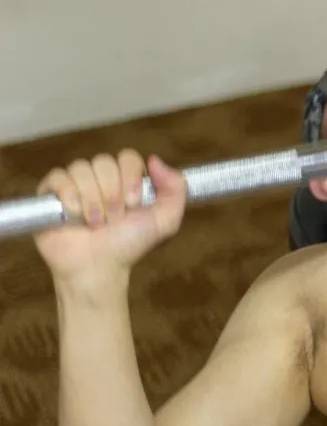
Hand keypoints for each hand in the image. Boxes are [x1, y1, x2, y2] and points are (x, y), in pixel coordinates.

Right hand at [33, 150, 187, 285]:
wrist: (98, 267)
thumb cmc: (129, 245)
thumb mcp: (165, 221)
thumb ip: (176, 190)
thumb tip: (156, 160)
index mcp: (126, 180)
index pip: (128, 157)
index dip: (130, 177)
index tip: (134, 204)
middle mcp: (101, 178)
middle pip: (104, 162)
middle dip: (112, 193)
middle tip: (114, 219)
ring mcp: (76, 185)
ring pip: (82, 168)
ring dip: (92, 199)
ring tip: (96, 223)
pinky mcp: (52, 194)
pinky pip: (58, 177)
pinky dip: (69, 195)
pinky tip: (74, 215)